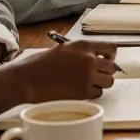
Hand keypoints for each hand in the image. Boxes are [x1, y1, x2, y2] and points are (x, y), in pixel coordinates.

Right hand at [0, 40, 116, 118]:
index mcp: (84, 45)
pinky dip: (91, 94)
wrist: (26, 79)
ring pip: (108, 82)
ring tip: (86, 84)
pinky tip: (79, 91)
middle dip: (105, 72)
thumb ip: (82, 52)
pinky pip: (98, 94)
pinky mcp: (83, 92)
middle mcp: (89, 59)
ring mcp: (87, 76)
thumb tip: (97, 58)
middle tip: (95, 76)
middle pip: (112, 68)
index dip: (110, 56)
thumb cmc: (41, 64)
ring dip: (100, 84)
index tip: (105, 61)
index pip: (112, 48)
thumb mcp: (64, 49)